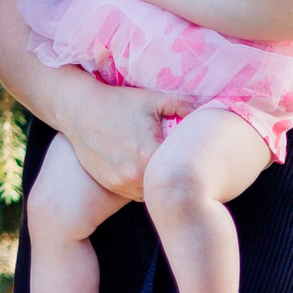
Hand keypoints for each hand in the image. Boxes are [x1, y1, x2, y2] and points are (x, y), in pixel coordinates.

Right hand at [47, 66, 190, 201]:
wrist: (79, 108)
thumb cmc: (119, 101)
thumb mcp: (154, 98)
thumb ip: (185, 105)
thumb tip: (213, 109)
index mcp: (150, 153)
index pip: (181, 169)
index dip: (189, 163)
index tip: (193, 156)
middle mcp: (135, 174)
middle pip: (167, 184)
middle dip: (173, 175)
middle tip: (179, 165)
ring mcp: (121, 182)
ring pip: (151, 193)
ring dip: (156, 183)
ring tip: (160, 168)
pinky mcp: (110, 185)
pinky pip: (134, 193)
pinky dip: (140, 184)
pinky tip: (141, 168)